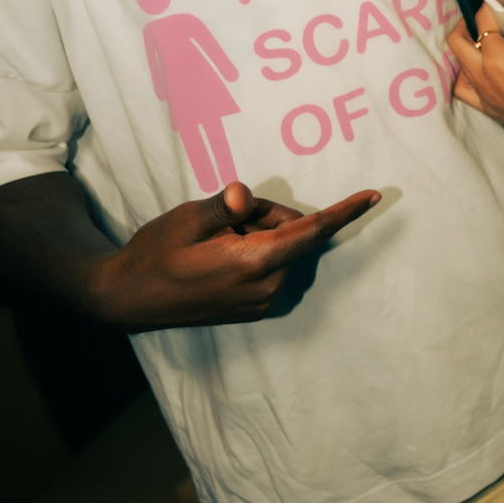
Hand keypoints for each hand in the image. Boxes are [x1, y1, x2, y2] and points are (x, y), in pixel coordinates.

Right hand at [82, 181, 378, 328]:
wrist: (131, 299)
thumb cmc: (157, 253)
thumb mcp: (188, 220)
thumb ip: (225, 206)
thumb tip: (246, 195)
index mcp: (254, 263)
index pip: (310, 231)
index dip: (343, 212)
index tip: (373, 196)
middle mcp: (268, 286)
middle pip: (291, 232)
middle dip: (268, 215)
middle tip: (227, 214)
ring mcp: (263, 301)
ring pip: (282, 248)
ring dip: (259, 233)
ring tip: (215, 239)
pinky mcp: (256, 307)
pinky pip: (272, 266)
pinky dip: (255, 251)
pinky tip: (218, 255)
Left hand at [446, 0, 503, 163]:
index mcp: (497, 58)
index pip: (484, 19)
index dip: (494, 0)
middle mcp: (484, 77)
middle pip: (458, 42)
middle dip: (467, 25)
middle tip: (484, 17)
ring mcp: (486, 97)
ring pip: (459, 69)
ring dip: (464, 54)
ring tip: (479, 43)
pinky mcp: (493, 112)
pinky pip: (466, 94)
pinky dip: (467, 81)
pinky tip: (480, 75)